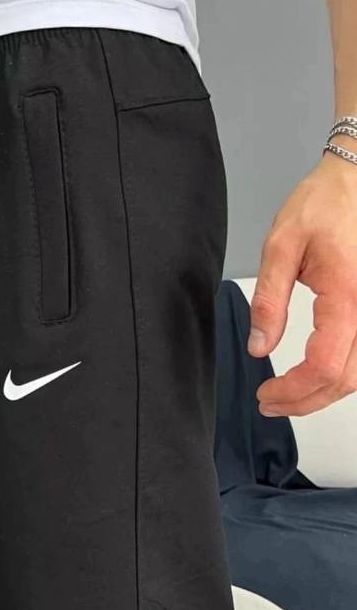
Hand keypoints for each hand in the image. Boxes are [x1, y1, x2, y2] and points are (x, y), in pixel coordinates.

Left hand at [249, 151, 356, 416]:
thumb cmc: (323, 205)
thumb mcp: (280, 246)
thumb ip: (269, 301)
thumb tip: (261, 347)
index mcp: (347, 295)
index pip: (324, 366)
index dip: (294, 390)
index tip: (266, 394)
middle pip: (346, 380)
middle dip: (306, 401)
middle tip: (271, 403)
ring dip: (326, 393)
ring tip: (289, 396)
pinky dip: (343, 375)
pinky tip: (318, 377)